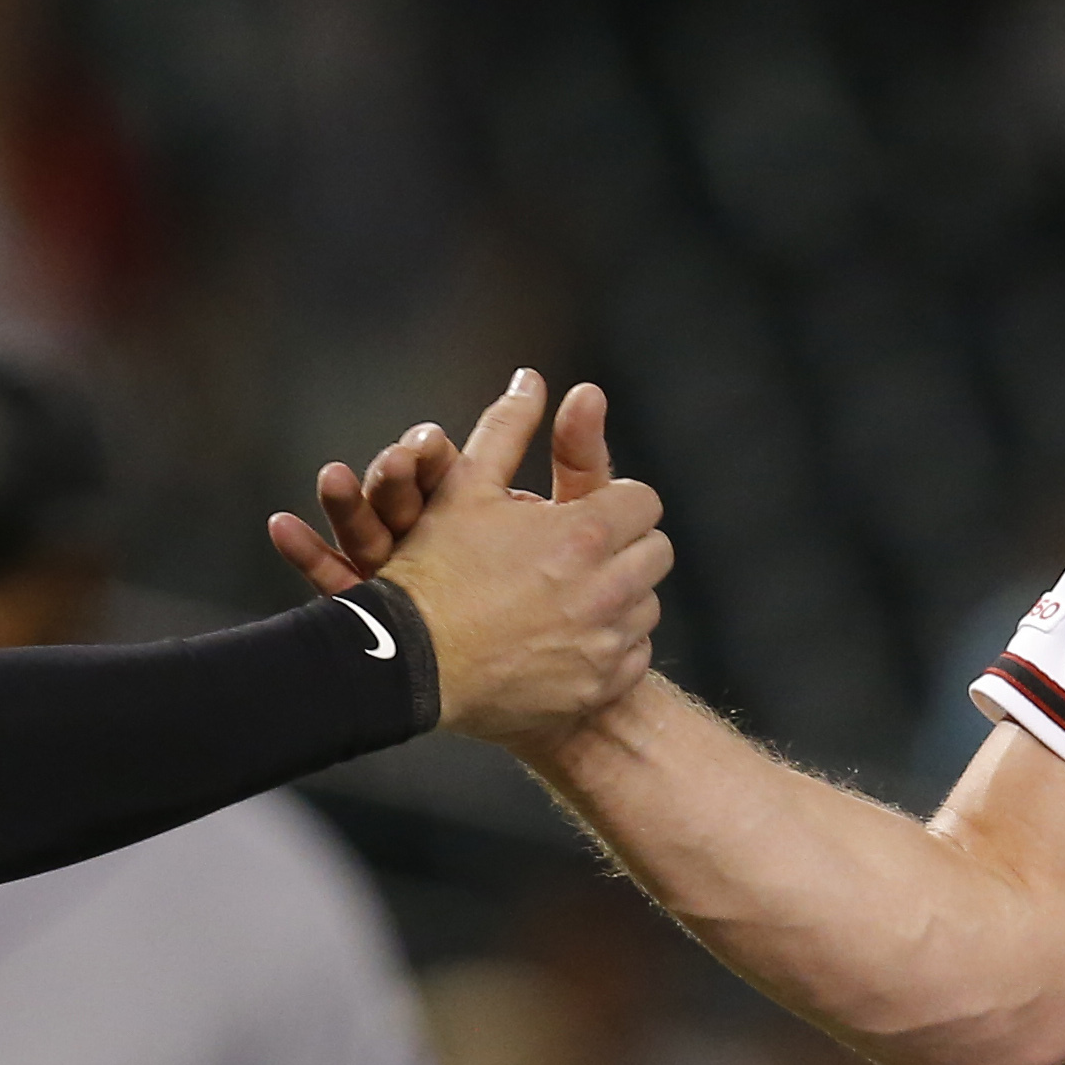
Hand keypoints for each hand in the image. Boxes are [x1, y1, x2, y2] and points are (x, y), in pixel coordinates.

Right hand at [271, 373, 666, 751]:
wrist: (408, 666)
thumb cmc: (432, 572)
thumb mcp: (464, 490)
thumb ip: (506, 430)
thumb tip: (530, 378)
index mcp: (583, 533)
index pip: (643, 502)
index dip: (613, 504)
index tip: (585, 514)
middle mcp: (606, 588)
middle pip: (656, 552)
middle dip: (624, 548)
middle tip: (580, 555)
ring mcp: (606, 642)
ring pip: (646, 605)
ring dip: (618, 597)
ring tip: (570, 597)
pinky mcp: (601, 686)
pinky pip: (635, 657)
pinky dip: (610, 647)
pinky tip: (569, 639)